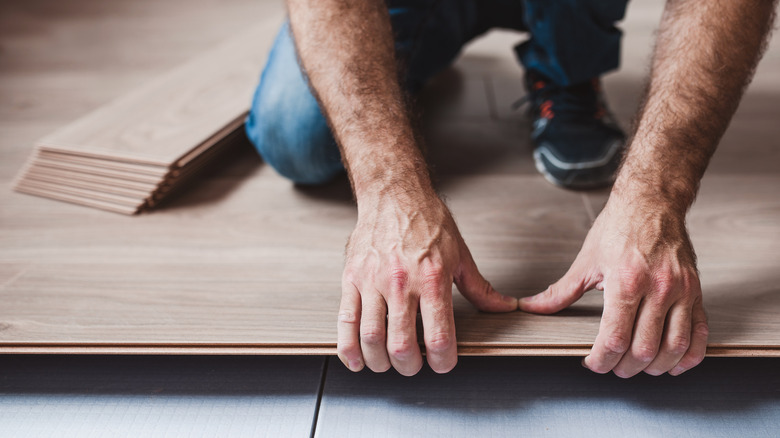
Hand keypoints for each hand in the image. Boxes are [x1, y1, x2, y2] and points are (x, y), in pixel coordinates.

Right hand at [337, 192, 517, 375]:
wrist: (394, 195)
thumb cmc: (426, 221)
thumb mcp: (460, 254)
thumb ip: (479, 288)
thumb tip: (504, 307)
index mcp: (432, 278)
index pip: (438, 336)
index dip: (442, 361)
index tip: (443, 363)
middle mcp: (401, 282)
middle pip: (401, 345)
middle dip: (410, 366)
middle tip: (414, 366)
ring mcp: (372, 281)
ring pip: (371, 338)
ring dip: (380, 362)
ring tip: (388, 363)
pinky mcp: (351, 279)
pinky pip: (345, 321)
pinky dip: (349, 348)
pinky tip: (357, 359)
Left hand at [518, 196, 708, 376]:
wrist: (652, 202)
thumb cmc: (619, 228)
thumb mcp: (585, 261)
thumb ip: (560, 291)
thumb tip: (532, 307)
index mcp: (626, 281)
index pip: (615, 339)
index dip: (601, 361)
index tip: (592, 363)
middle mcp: (657, 288)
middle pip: (643, 349)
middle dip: (624, 368)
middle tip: (612, 367)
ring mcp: (681, 291)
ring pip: (674, 347)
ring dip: (655, 367)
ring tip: (639, 368)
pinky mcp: (696, 291)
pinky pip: (700, 334)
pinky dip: (689, 356)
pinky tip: (673, 362)